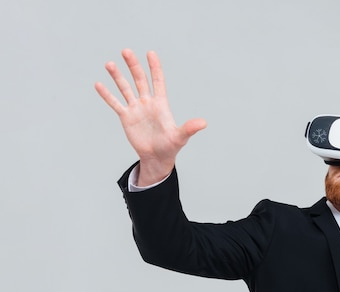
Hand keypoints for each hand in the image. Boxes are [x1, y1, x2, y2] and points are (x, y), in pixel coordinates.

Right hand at [95, 49, 206, 185]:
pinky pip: (115, 104)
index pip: (158, 81)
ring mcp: (136, 109)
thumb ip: (190, 128)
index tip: (150, 53)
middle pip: (140, 80)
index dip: (155, 67)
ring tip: (109, 64)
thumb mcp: (181, 137)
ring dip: (117, 76)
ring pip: (125, 88)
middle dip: (133, 66)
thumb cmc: (171, 146)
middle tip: (126, 51)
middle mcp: (148, 102)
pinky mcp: (126, 117)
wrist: (157, 157)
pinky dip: (107, 95)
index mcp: (161, 104)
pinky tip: (98, 84)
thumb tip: (204, 123)